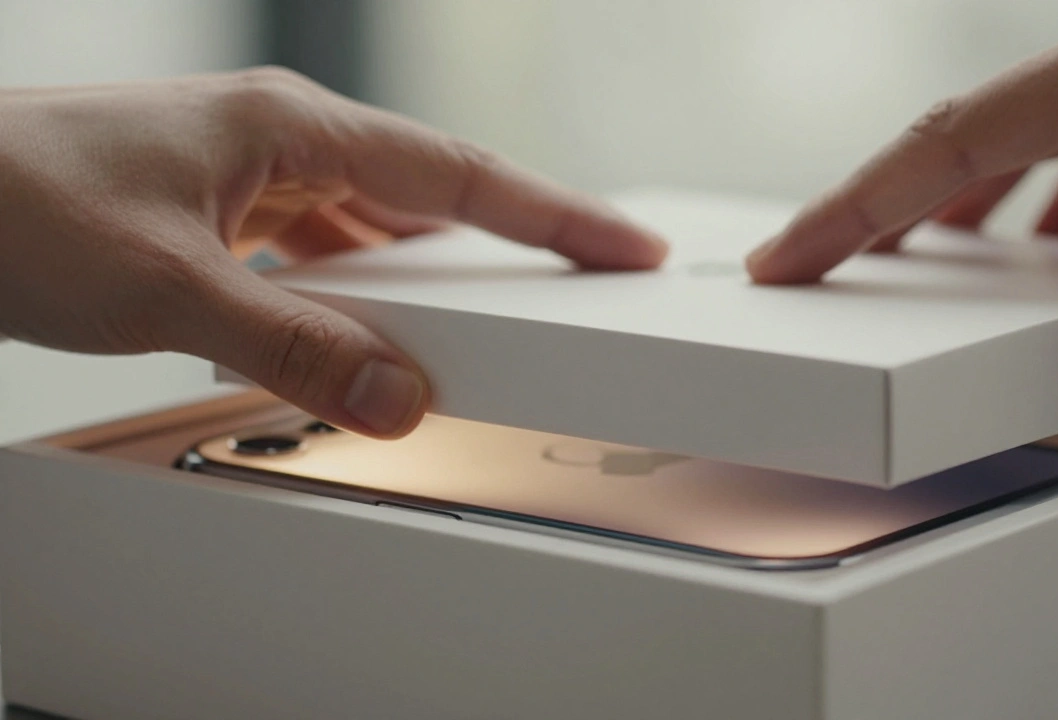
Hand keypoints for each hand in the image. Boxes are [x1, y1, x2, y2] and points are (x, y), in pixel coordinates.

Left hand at [0, 68, 666, 437]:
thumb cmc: (12, 202)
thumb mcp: (166, 291)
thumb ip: (294, 349)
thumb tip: (398, 397)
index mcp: (291, 127)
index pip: (461, 173)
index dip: (557, 215)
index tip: (625, 243)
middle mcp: (282, 137)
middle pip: (433, 191)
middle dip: (512, 241)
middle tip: (580, 287)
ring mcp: (252, 169)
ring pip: (377, 221)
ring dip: (430, 273)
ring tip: (485, 319)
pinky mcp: (223, 204)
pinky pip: (324, 242)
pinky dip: (361, 285)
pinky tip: (366, 320)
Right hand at [748, 0, 1057, 432]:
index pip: (954, 138)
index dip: (859, 203)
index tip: (791, 255)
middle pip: (965, 133)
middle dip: (883, 205)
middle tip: (811, 266)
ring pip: (1018, 142)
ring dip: (956, 206)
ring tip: (903, 269)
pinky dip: (1042, 206)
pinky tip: (1042, 254)